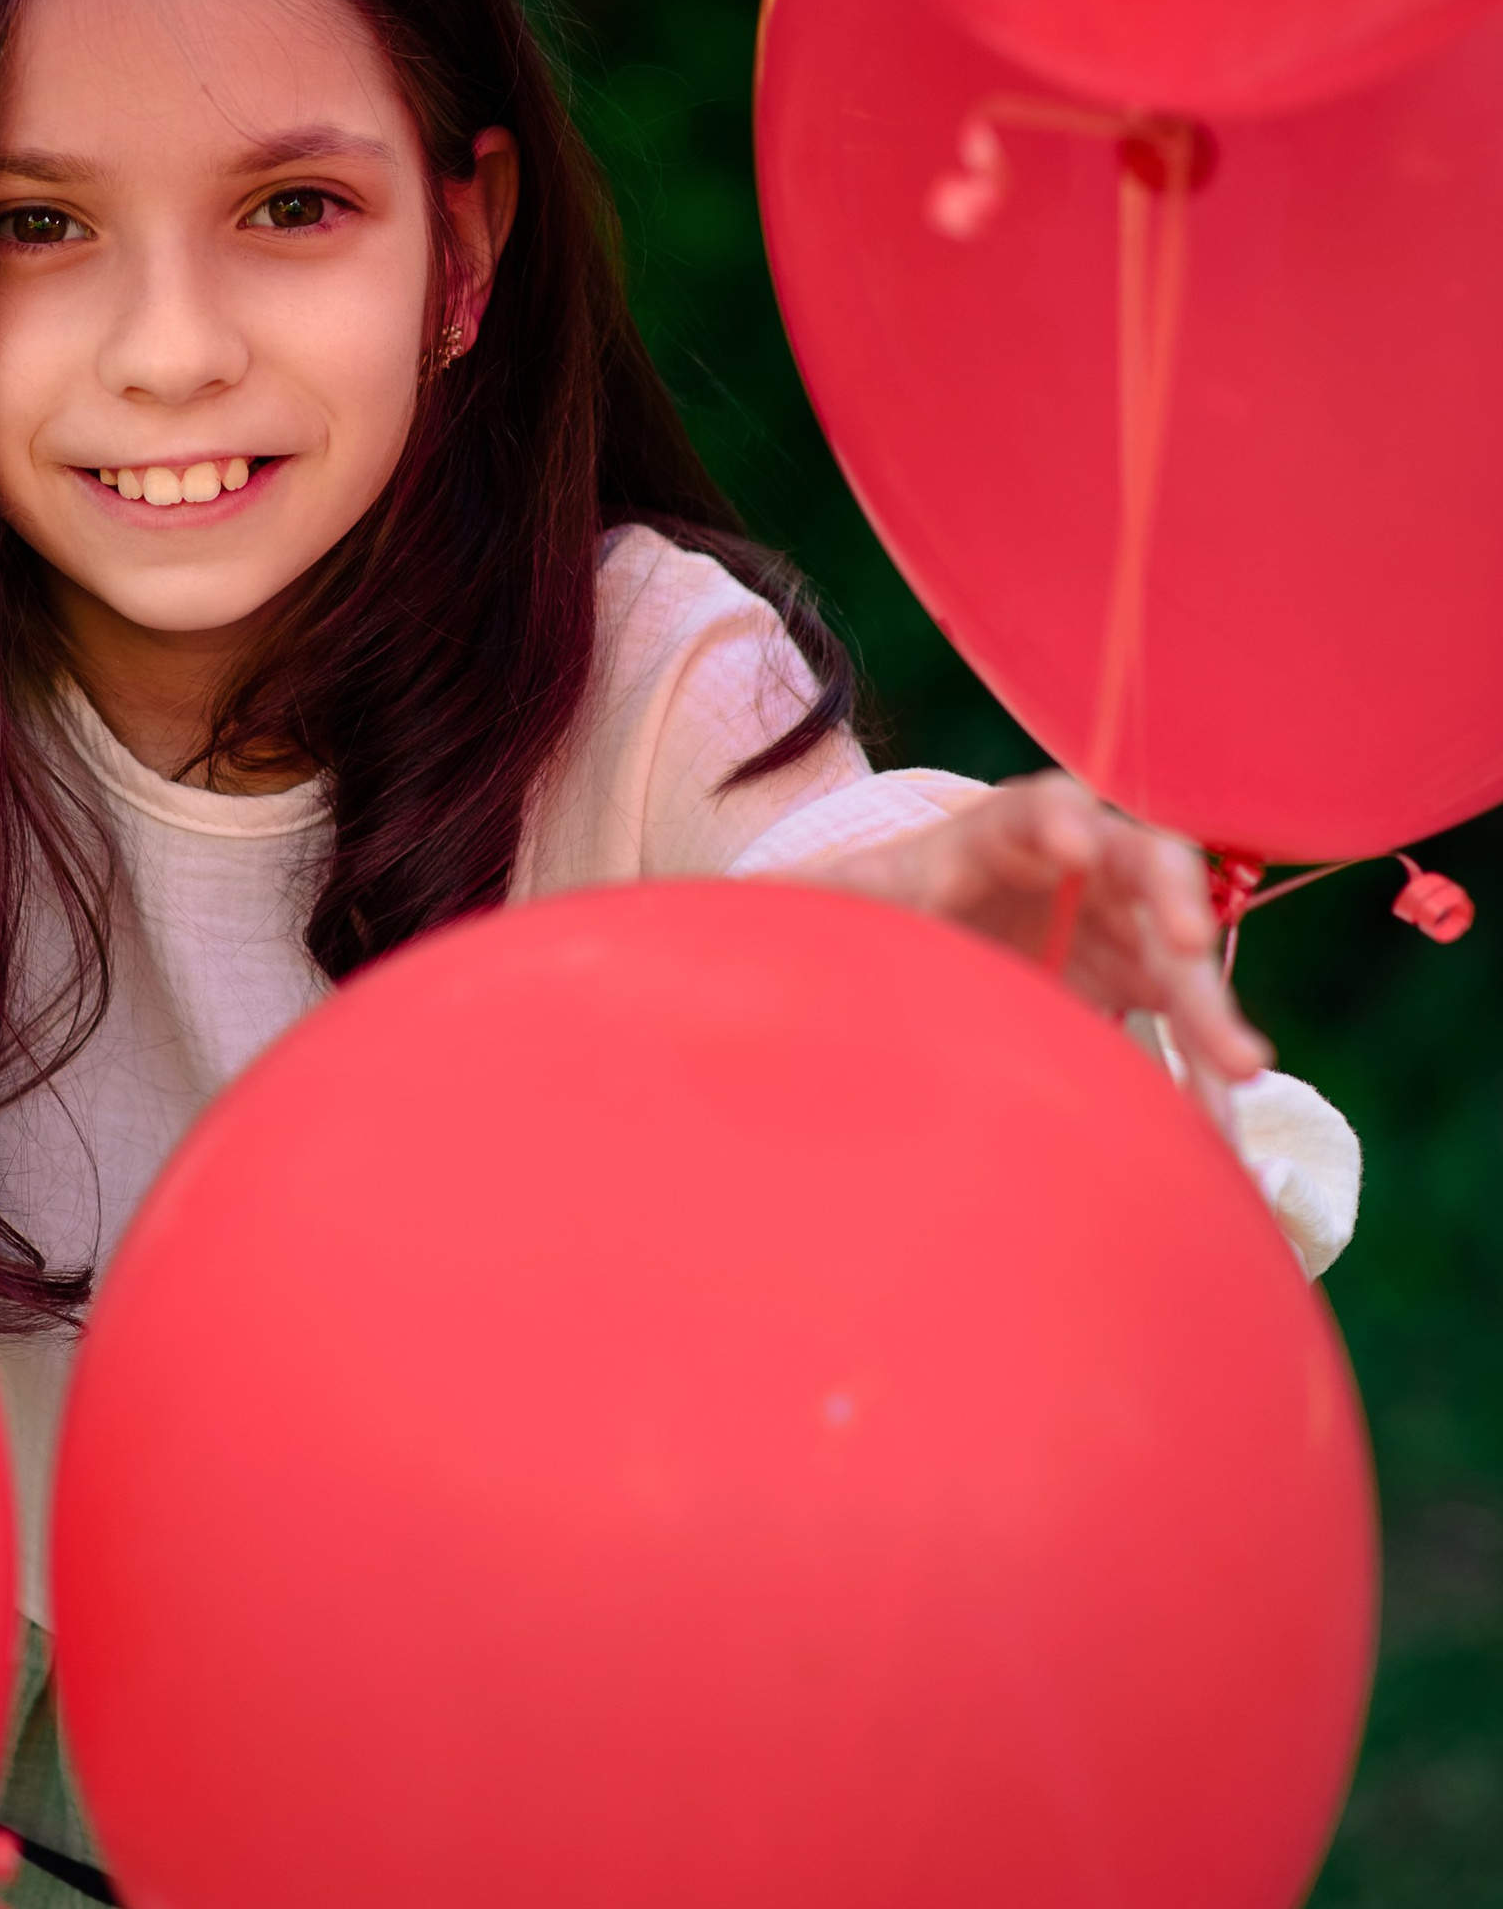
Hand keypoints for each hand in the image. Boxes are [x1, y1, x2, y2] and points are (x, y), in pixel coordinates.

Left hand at [805, 773, 1268, 1132]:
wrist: (921, 950)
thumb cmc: (876, 910)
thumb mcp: (832, 907)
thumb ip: (789, 905)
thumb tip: (698, 911)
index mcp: (989, 836)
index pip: (1034, 806)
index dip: (1057, 818)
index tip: (1072, 840)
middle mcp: (1072, 870)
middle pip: (1138, 865)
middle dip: (1171, 897)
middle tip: (1187, 942)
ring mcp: (1113, 926)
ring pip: (1179, 949)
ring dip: (1209, 1001)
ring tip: (1236, 1068)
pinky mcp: (1134, 987)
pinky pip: (1181, 1023)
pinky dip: (1203, 1070)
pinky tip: (1222, 1127)